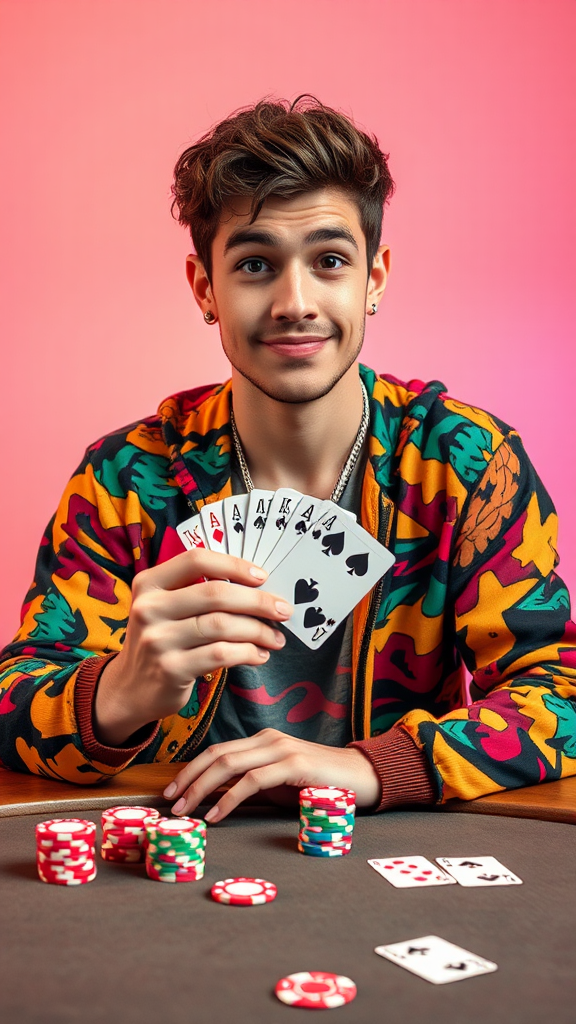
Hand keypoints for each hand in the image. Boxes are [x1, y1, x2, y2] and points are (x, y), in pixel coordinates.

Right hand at [94, 551, 292, 745]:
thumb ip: (197, 591)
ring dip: (258, 631)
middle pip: (216, 594)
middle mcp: (149, 608)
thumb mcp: (165, 608)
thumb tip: (257, 586)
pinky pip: (221, 655)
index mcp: (149, 583)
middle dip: (258, 601)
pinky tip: (260, 655)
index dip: (234, 565)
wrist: (130, 688)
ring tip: (276, 638)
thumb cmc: (161, 640)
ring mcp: (157, 639)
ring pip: (222, 626)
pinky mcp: (170, 669)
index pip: (197, 559)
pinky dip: (248, 653)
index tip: (263, 577)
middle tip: (283, 610)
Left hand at [163, 729, 380, 819]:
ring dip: (202, 788)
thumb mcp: (279, 786)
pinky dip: (229, 798)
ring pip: (229, 764)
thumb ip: (251, 787)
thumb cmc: (320, 786)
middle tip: (168, 801)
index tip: (171, 791)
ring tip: (185, 810)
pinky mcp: (294, 764)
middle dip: (188, 778)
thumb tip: (215, 801)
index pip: (217, 751)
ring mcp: (281, 749)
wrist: (363, 779)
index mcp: (262, 740)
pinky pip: (252, 780)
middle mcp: (268, 739)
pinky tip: (216, 815)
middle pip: (217, 755)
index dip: (190, 770)